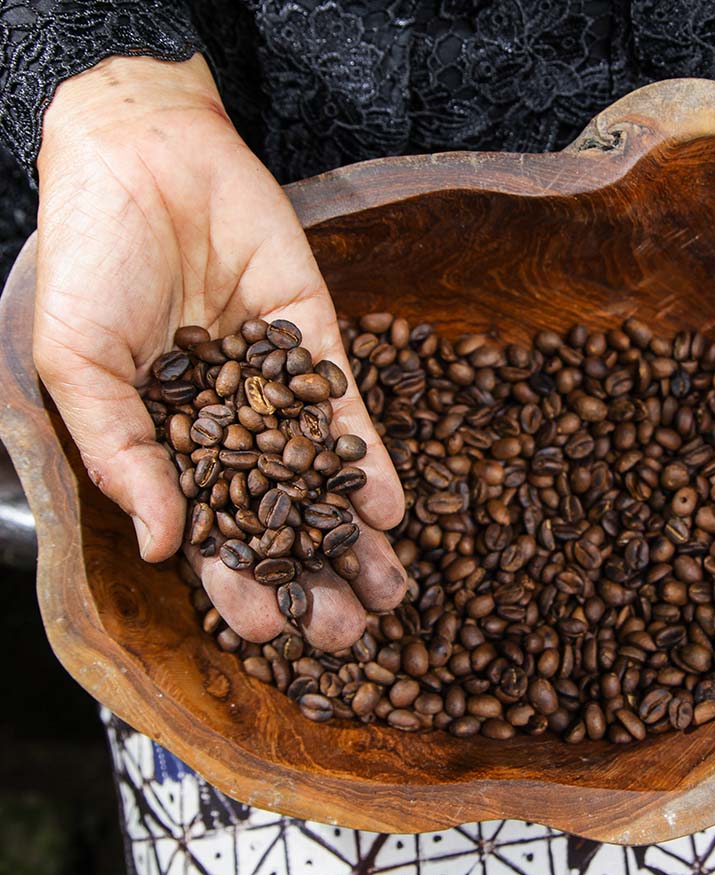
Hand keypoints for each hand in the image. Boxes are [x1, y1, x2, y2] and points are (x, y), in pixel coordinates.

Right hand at [34, 55, 406, 648]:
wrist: (147, 159)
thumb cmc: (91, 261)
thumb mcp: (80, 364)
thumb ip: (122, 454)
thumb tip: (163, 544)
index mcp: (166, 444)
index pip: (209, 534)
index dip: (238, 585)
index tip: (270, 632)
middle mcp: (229, 428)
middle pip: (278, 520)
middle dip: (314, 579)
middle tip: (352, 635)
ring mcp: (276, 390)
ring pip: (322, 479)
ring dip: (356, 538)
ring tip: (392, 594)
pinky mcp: (316, 347)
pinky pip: (349, 412)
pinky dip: (372, 462)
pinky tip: (394, 512)